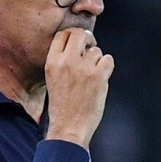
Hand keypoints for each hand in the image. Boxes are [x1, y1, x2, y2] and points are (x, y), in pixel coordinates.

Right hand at [44, 28, 113, 149]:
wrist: (69, 127)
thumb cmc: (62, 105)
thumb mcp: (53, 79)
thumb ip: (63, 61)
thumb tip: (82, 44)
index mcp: (52, 62)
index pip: (62, 34)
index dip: (73, 35)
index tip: (78, 43)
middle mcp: (67, 62)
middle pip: (80, 34)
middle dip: (88, 38)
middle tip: (90, 48)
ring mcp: (83, 68)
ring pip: (96, 50)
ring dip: (97, 60)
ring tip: (91, 77)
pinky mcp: (98, 76)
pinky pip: (108, 59)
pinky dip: (107, 67)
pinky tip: (101, 78)